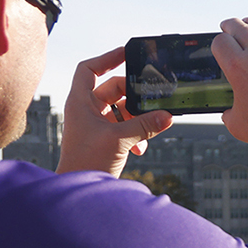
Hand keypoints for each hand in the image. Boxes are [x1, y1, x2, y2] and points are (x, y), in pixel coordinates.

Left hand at [58, 47, 171, 176]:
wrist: (81, 194)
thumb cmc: (86, 163)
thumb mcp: (120, 140)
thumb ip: (145, 125)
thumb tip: (166, 115)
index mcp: (80, 102)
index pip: (89, 69)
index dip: (106, 58)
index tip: (127, 53)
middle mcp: (86, 110)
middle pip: (112, 89)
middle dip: (133, 97)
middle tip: (151, 100)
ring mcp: (94, 125)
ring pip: (121, 110)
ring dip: (137, 119)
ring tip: (147, 131)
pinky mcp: (104, 139)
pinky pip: (123, 127)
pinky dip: (135, 133)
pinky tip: (141, 147)